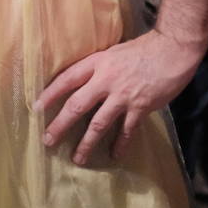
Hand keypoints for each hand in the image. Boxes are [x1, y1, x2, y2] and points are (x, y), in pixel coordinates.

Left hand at [33, 28, 203, 166]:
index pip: (66, 80)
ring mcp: (123, 95)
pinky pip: (126, 130)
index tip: (35, 108)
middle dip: (60, 125)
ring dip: (86, 143)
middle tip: (48, 140)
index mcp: (97, 63)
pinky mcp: (140, 107)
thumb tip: (84, 83)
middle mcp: (106, 80)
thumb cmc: (143, 49)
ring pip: (99, 123)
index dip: (49, 94)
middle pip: (76, 105)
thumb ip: (99, 68)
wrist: (172, 49)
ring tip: (77, 158)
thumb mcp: (113, 52)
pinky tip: (114, 155)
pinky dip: (120, 144)